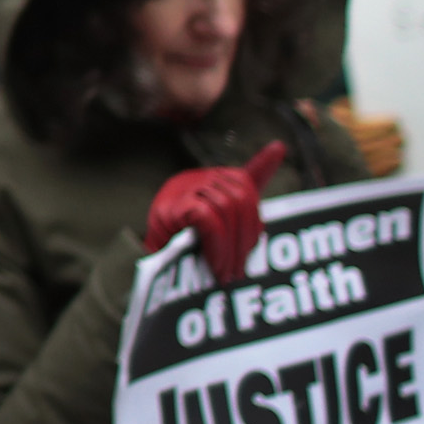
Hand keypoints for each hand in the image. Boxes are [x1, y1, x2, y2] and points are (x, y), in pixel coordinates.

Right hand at [144, 141, 287, 281]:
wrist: (144, 273)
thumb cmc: (182, 256)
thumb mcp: (213, 239)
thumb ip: (237, 226)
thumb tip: (260, 222)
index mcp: (207, 185)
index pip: (242, 177)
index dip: (262, 165)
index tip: (278, 148)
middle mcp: (195, 180)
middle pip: (241, 197)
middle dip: (246, 237)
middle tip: (239, 271)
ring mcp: (182, 190)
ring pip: (227, 208)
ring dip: (232, 248)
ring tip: (227, 274)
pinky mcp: (172, 205)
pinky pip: (209, 219)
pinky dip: (218, 245)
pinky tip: (215, 264)